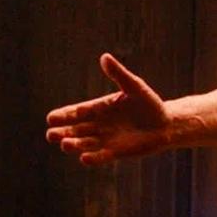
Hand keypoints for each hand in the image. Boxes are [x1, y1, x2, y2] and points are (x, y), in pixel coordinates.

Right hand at [45, 53, 172, 164]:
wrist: (165, 124)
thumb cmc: (149, 103)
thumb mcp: (134, 87)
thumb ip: (119, 74)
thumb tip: (105, 57)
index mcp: (98, 108)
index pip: (76, 112)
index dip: (63, 115)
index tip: (51, 118)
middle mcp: (98, 125)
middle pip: (75, 130)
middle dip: (62, 132)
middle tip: (51, 134)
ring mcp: (105, 140)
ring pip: (84, 144)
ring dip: (74, 145)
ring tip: (65, 144)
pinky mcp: (116, 153)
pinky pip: (101, 157)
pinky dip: (92, 158)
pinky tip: (84, 158)